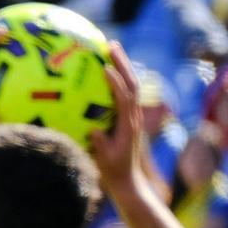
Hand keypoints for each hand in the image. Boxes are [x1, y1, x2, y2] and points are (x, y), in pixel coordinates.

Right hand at [88, 42, 143, 192]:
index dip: (117, 83)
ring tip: (112, 49)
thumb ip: (100, 144)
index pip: (125, 98)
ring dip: (123, 66)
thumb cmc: (114, 173)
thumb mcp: (104, 160)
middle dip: (123, 63)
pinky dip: (119, 78)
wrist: (129, 182)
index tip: (106, 68)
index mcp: (128, 126)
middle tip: (111, 45)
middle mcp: (134, 117)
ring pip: (132, 86)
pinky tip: (108, 69)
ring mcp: (133, 117)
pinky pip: (125, 93)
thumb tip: (93, 130)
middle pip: (132, 84)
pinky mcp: (129, 118)